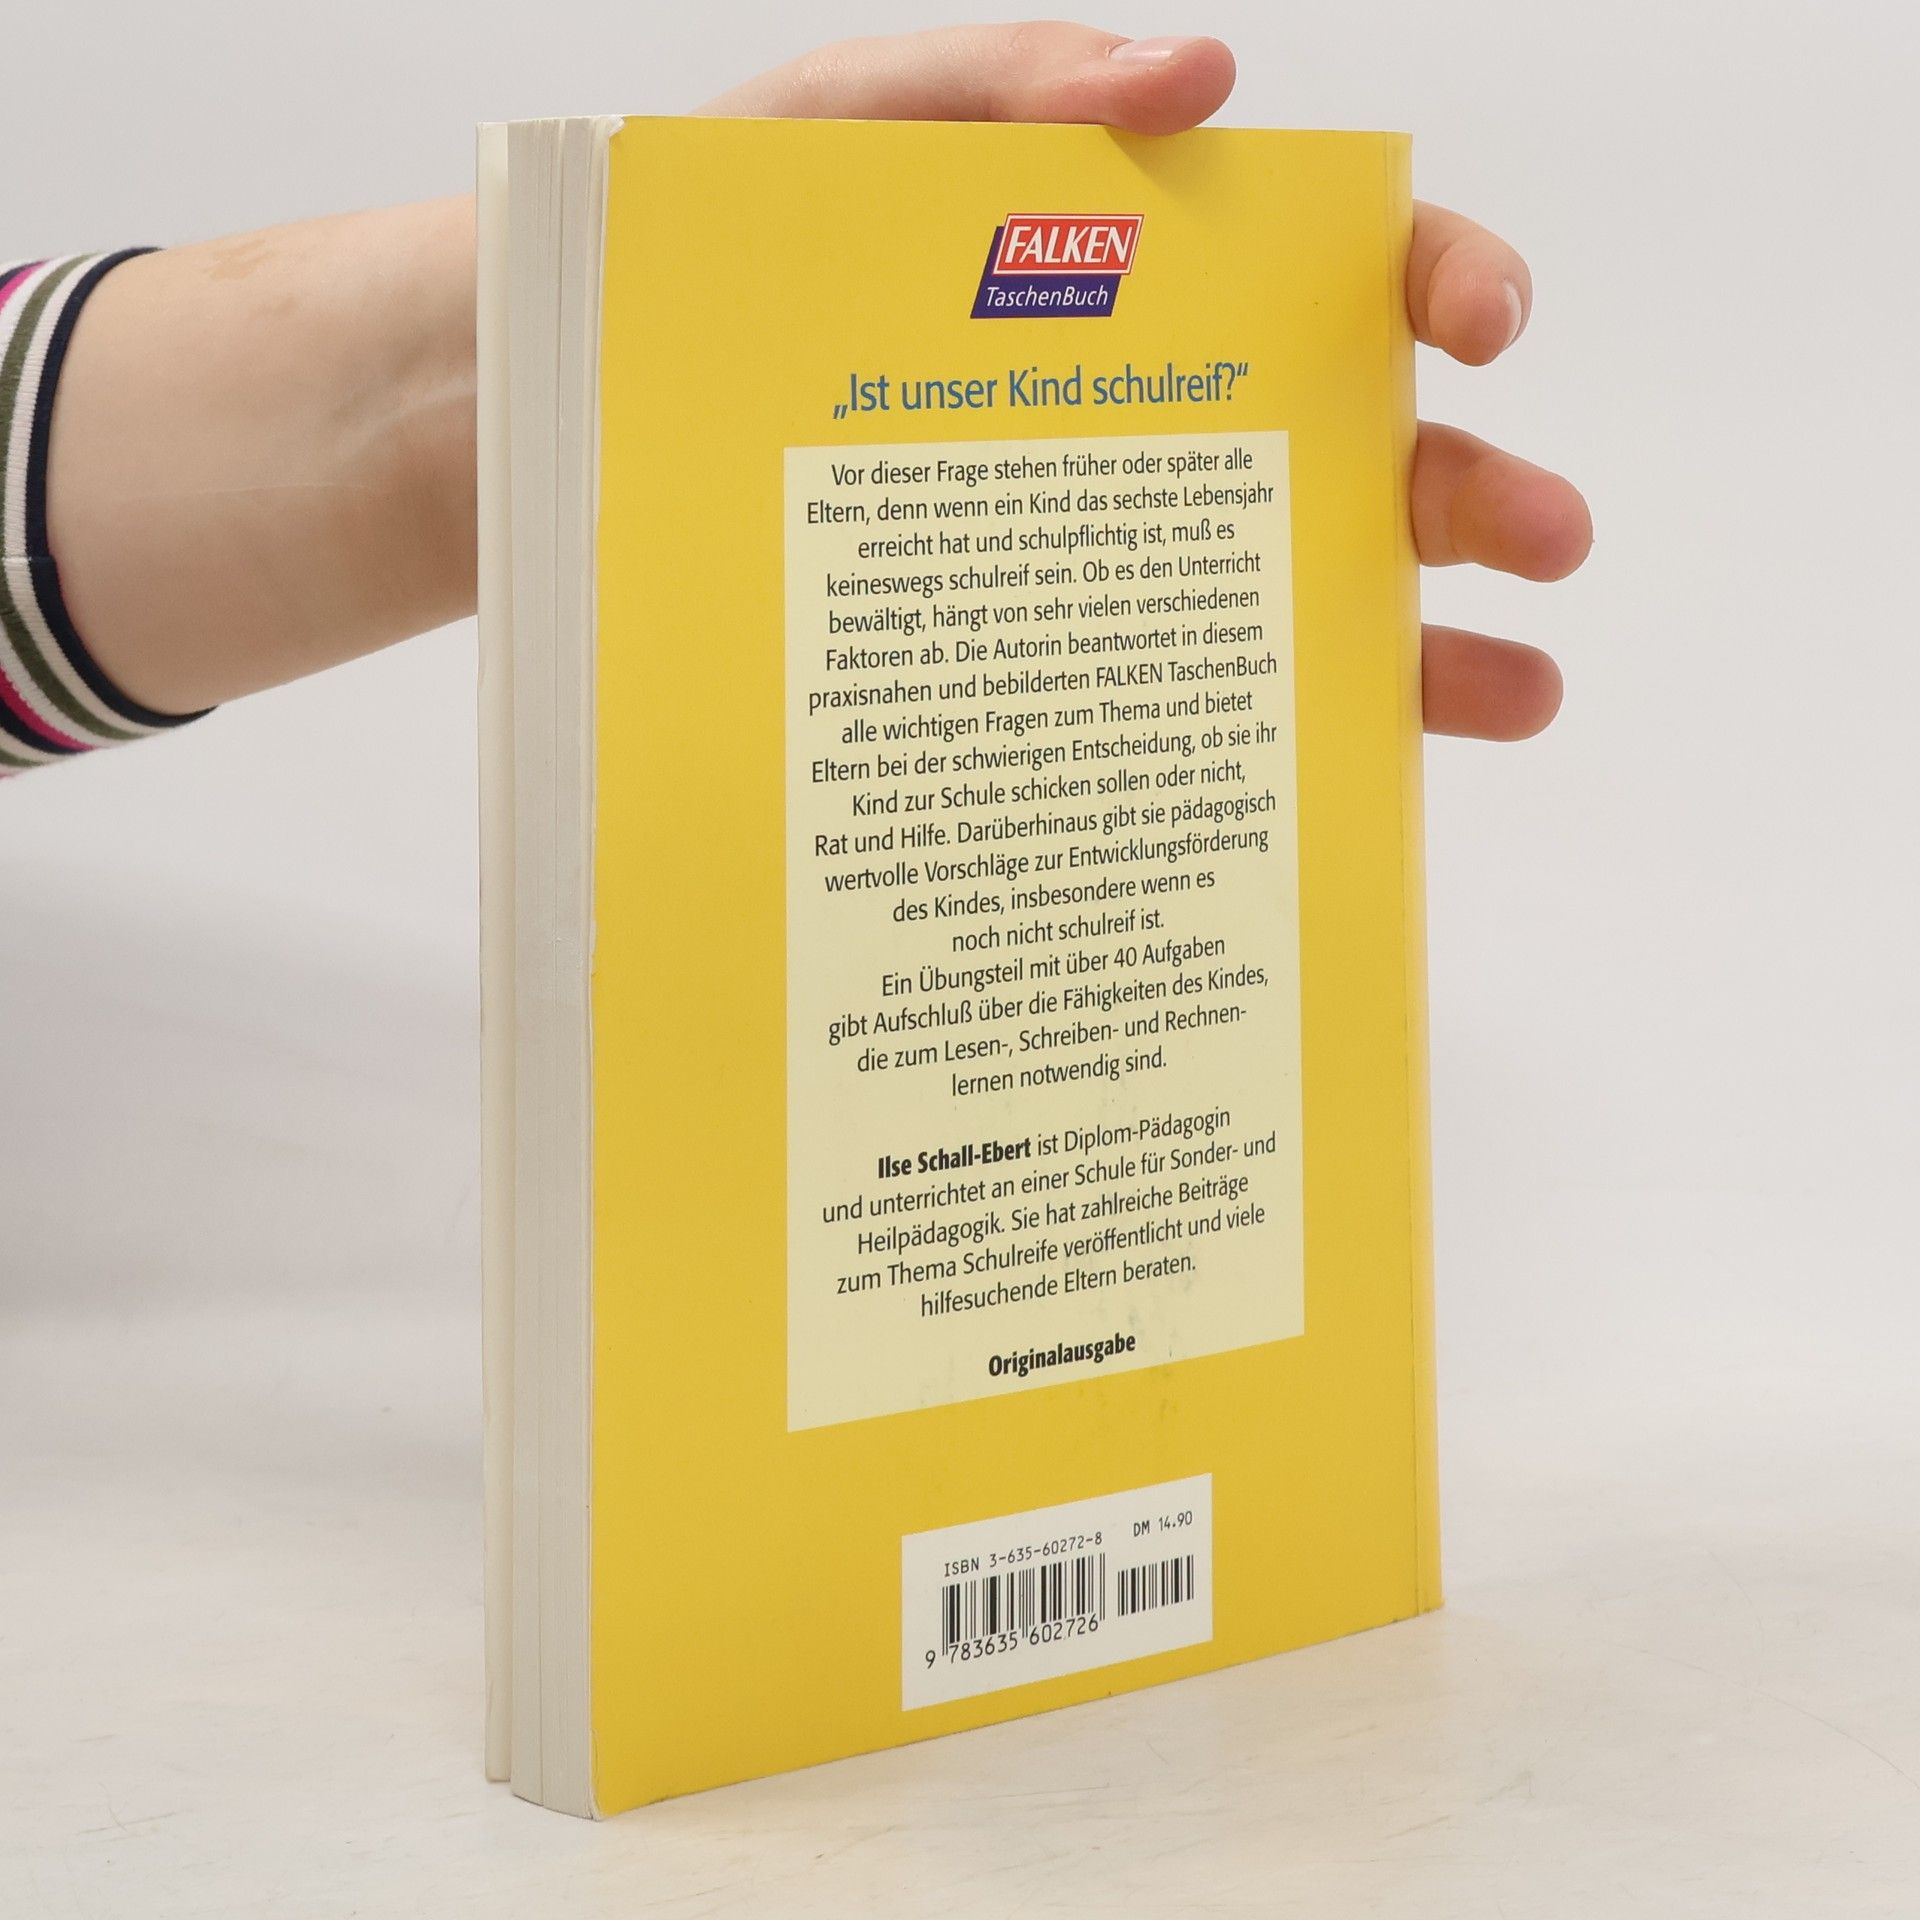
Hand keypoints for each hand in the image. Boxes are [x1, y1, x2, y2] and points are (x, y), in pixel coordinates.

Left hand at [708, 24, 1588, 742]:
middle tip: (1544, 536)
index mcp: (1133, 289)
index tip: (1476, 324)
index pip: (1327, 271)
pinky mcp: (1038, 681)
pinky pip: (1179, 719)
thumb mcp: (841, 135)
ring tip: (1515, 695)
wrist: (567, 426)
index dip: (1431, 280)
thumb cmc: (708, 266)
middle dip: (1470, 488)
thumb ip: (1004, 89)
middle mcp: (1150, 433)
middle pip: (1354, 454)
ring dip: (1429, 647)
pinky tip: (1345, 790)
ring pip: (1300, 606)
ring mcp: (1105, 567)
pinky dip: (1275, 752)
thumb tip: (1204, 74)